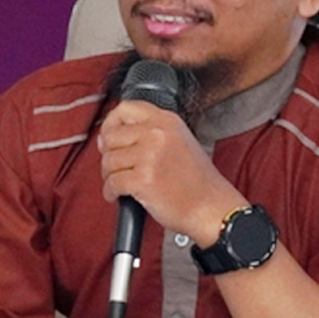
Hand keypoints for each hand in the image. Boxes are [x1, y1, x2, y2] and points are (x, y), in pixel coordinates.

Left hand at [98, 100, 242, 244]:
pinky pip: (111, 182)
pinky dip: (110, 192)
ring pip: (108, 161)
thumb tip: (113, 135)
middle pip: (111, 136)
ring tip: (119, 183)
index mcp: (167, 122)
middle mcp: (157, 134)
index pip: (125, 109)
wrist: (211, 208)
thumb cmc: (198, 183)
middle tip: (114, 166)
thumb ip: (152, 133)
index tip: (109, 136)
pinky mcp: (142, 180)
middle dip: (107, 154)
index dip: (111, 123)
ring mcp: (149, 156)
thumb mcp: (181, 141)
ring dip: (108, 176)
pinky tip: (117, 195)